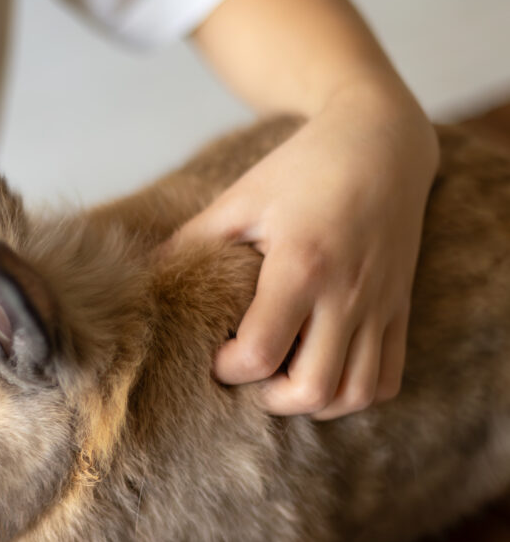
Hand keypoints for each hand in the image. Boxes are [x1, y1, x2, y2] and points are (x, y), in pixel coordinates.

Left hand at [172, 84, 438, 418]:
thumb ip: (191, 242)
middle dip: (269, 398)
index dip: (227, 368)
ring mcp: (379, 305)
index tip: (217, 352)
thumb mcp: (241, 198)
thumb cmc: (304, 167)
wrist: (383, 139)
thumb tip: (141, 276)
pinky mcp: (400, 309)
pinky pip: (387, 378)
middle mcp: (345, 293)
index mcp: (300, 266)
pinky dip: (356, 392)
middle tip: (251, 374)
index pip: (259, 354)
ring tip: (287, 377)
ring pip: (354, 394)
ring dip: (314, 401)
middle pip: (310, 390)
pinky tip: (327, 371)